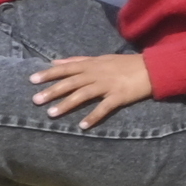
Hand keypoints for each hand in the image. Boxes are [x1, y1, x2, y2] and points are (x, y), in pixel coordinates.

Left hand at [32, 51, 153, 125]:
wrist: (153, 68)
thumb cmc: (125, 64)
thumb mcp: (100, 58)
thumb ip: (78, 61)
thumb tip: (55, 61)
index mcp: (92, 65)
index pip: (66, 68)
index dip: (49, 74)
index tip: (32, 80)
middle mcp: (97, 74)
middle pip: (71, 82)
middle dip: (52, 91)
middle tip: (35, 100)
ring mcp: (108, 85)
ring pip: (83, 94)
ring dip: (67, 104)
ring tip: (52, 114)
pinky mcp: (119, 96)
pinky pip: (104, 108)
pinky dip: (93, 117)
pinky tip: (82, 126)